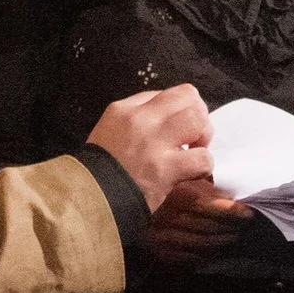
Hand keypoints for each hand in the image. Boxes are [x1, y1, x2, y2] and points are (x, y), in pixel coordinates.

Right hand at [86, 83, 210, 211]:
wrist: (89, 199)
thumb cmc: (100, 169)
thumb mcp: (109, 131)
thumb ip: (136, 119)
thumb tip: (169, 117)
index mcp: (125, 109)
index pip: (167, 93)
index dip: (179, 110)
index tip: (176, 128)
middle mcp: (140, 119)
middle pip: (188, 96)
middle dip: (199, 116)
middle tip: (193, 138)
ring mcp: (154, 143)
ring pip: (198, 119)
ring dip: (204, 137)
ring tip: (195, 152)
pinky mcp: (165, 169)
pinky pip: (202, 158)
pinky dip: (204, 166)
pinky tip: (193, 173)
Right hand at [149, 179, 252, 265]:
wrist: (122, 199)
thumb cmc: (156, 180)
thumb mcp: (178, 171)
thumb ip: (201, 175)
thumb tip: (227, 188)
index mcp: (176, 192)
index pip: (209, 205)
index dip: (231, 210)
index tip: (247, 213)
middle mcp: (168, 214)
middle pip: (208, 226)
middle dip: (229, 228)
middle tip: (241, 227)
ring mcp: (163, 235)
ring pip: (200, 242)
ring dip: (219, 242)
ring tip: (231, 238)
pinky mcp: (158, 250)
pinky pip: (187, 256)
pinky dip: (203, 255)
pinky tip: (212, 251)